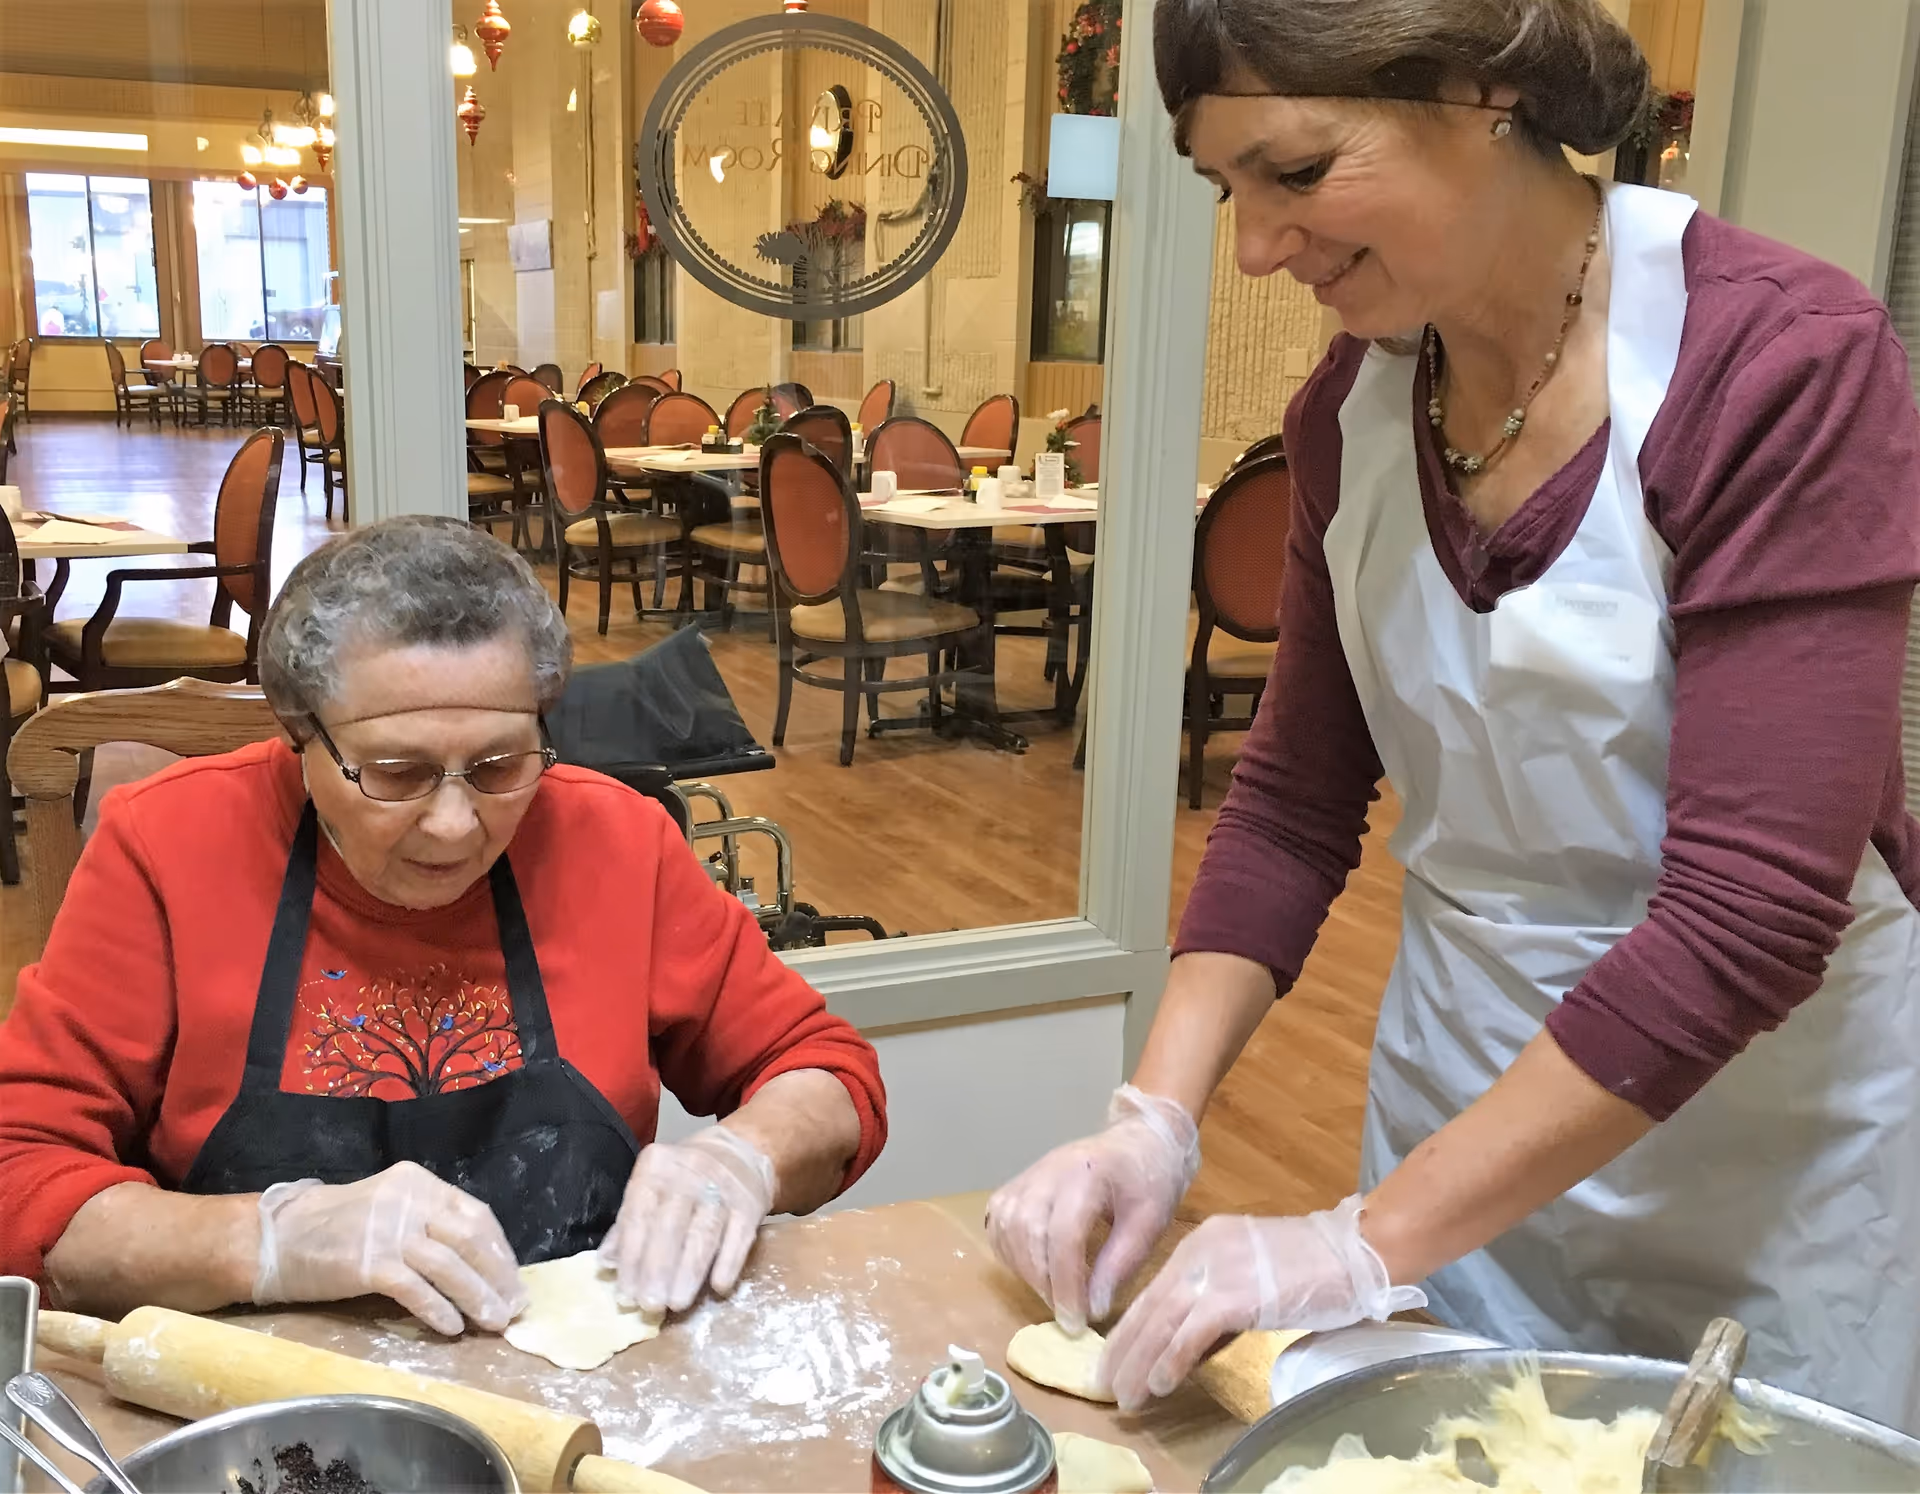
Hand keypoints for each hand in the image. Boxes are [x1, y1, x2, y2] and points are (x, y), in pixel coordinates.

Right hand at [251, 1162, 527, 1336]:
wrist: (277, 1238)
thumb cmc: (338, 1228)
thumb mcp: (391, 1210)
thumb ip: (430, 1226)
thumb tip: (479, 1266)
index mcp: (420, 1183)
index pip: (476, 1215)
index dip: (500, 1250)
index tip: (513, 1279)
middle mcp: (410, 1201)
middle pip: (470, 1240)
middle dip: (497, 1276)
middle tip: (513, 1306)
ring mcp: (390, 1231)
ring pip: (449, 1266)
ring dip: (477, 1298)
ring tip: (493, 1322)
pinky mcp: (370, 1263)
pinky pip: (416, 1290)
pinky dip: (439, 1310)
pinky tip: (452, 1328)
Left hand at [600, 1125, 774, 1314]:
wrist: (738, 1153)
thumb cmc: (684, 1179)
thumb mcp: (652, 1188)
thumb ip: (629, 1223)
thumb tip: (606, 1263)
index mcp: (656, 1168)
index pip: (638, 1215)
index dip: (631, 1257)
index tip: (626, 1294)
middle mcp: (689, 1174)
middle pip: (670, 1224)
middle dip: (658, 1268)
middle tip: (650, 1304)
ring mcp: (723, 1188)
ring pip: (704, 1233)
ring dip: (690, 1271)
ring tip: (677, 1304)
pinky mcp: (751, 1204)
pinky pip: (740, 1236)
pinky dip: (729, 1263)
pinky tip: (719, 1287)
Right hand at [985, 1085, 1200, 1334]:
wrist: (1139, 1141)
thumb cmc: (1150, 1180)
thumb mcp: (1150, 1223)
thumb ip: (1120, 1264)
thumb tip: (1092, 1309)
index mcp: (1087, 1173)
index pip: (1063, 1234)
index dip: (1065, 1283)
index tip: (1077, 1322)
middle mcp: (1048, 1169)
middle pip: (1027, 1231)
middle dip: (1043, 1282)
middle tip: (1067, 1314)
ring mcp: (1029, 1174)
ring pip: (1006, 1226)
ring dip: (1023, 1269)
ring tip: (1053, 1294)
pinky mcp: (1019, 1183)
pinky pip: (998, 1219)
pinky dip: (1008, 1251)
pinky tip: (1033, 1270)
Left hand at [1099, 1195, 1426, 1410]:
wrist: (1355, 1251)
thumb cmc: (1313, 1269)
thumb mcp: (1251, 1277)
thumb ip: (1218, 1305)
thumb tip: (1186, 1349)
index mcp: (1202, 1244)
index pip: (1153, 1291)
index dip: (1129, 1328)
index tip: (1112, 1358)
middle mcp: (1200, 1252)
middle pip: (1149, 1307)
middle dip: (1123, 1350)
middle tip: (1103, 1384)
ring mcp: (1216, 1271)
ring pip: (1162, 1322)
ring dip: (1139, 1363)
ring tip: (1124, 1395)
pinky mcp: (1237, 1295)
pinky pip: (1193, 1333)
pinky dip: (1172, 1360)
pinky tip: (1160, 1384)